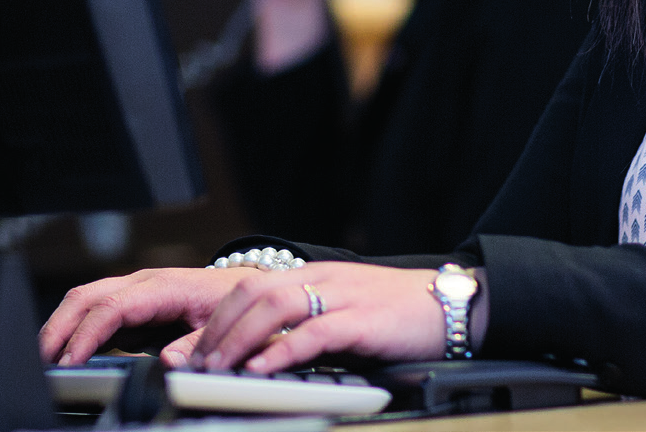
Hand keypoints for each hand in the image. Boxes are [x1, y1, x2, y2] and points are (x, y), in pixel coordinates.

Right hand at [40, 267, 257, 364]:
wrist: (243, 286)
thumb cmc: (232, 303)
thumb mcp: (223, 325)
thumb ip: (194, 343)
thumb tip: (166, 360)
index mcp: (161, 287)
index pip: (111, 306)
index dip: (87, 334)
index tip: (70, 361)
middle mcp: (141, 282)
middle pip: (85, 296)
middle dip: (58, 327)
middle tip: (41, 362)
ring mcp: (133, 289)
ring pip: (83, 298)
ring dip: (60, 325)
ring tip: (45, 358)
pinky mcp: (131, 301)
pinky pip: (94, 307)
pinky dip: (74, 326)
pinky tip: (66, 349)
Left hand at [185, 263, 462, 374]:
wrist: (454, 304)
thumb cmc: (397, 316)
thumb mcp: (343, 315)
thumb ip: (304, 328)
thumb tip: (261, 355)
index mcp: (313, 276)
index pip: (248, 287)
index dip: (214, 318)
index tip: (191, 350)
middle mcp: (322, 279)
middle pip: (252, 292)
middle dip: (216, 328)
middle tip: (196, 364)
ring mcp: (344, 296)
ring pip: (275, 307)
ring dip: (239, 339)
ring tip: (218, 368)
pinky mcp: (366, 319)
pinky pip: (316, 330)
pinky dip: (283, 351)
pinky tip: (263, 369)